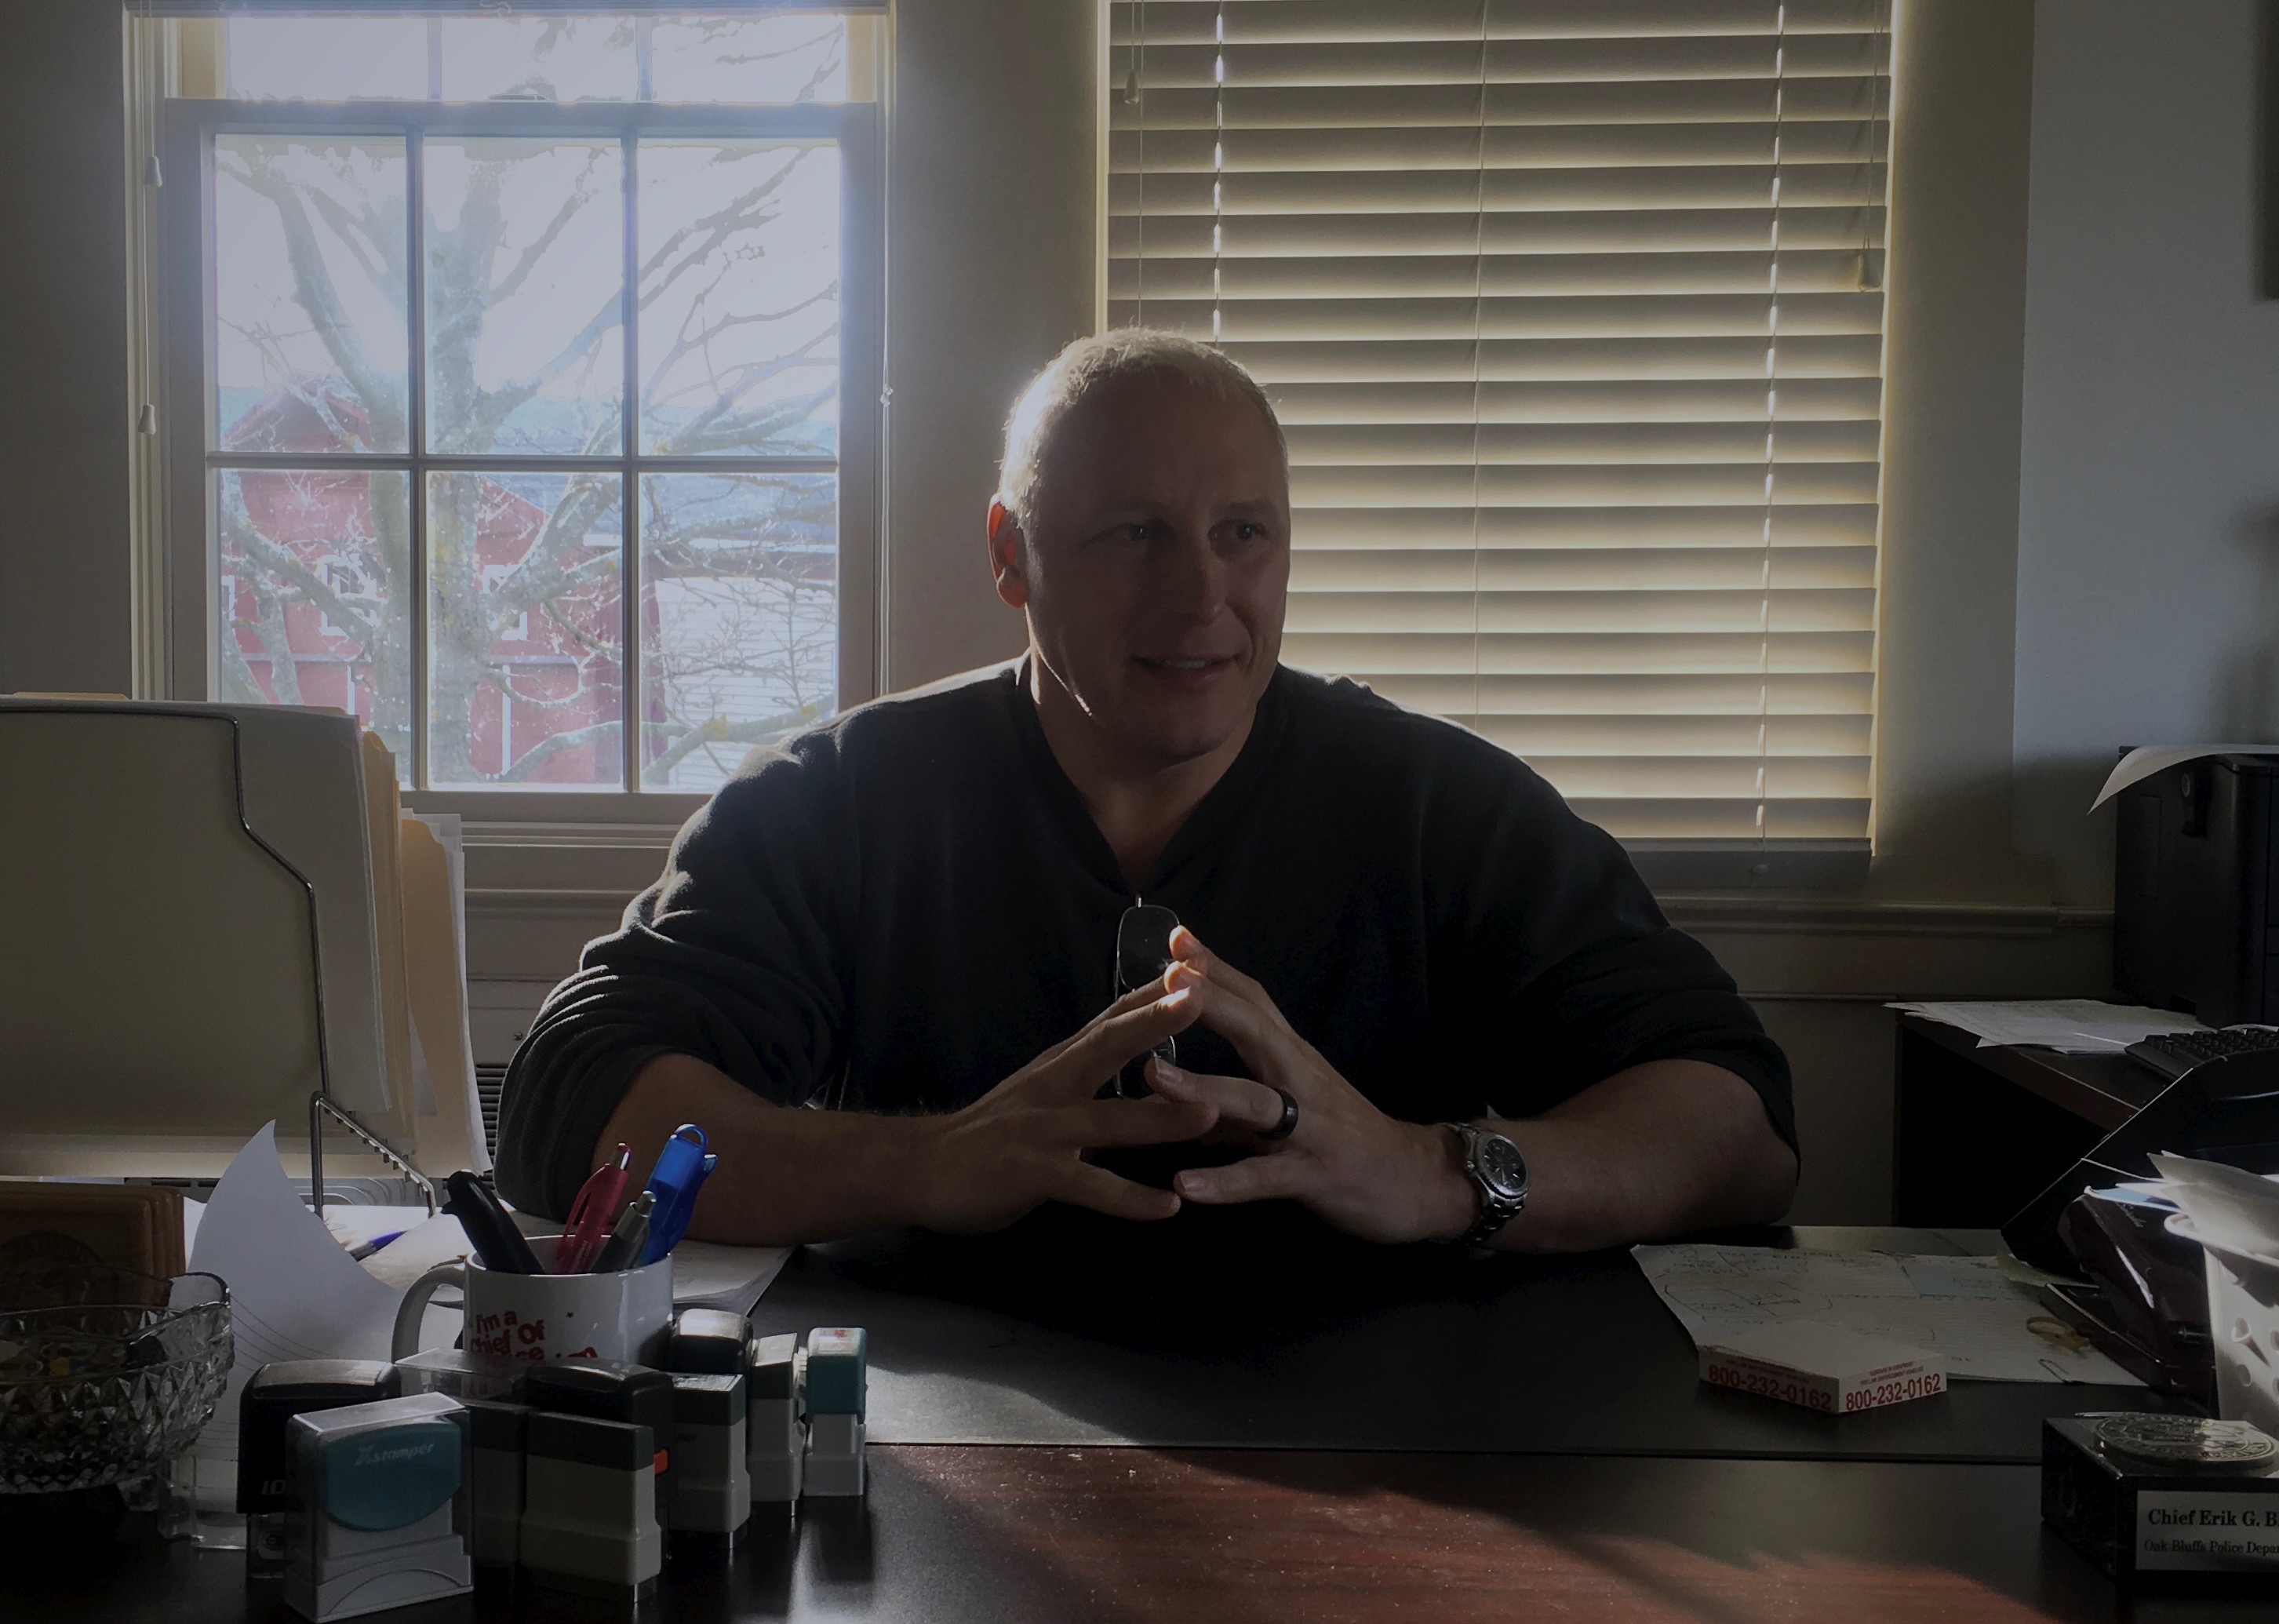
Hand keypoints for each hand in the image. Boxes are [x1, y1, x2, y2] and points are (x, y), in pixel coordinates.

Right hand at [910, 979, 1218, 1233]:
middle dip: (1156, 1020)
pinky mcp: (1031, 1172)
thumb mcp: (1047, 1087)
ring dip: (1161, 1117)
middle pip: (1109, 1044)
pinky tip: (1166, 1207)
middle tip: (1202, 996)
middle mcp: (1055, 1084)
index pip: (1114, 1015)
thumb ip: (1092, 1069)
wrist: (925, 1166)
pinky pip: (1088, 1186)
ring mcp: (1042, 1128)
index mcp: (1064, 1061)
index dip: (1154, 989)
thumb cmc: (996, 1129)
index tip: (1197, 961)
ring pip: (1108, 1119)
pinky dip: (1128, 1198)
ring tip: (1211, 1113)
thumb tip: (1147, 1051)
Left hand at [1142, 928, 1477, 1244]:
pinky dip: (1225, 1182)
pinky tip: (1184, 1185)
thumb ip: (1230, 1096)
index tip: (1176, 936)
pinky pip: (1264, 1178)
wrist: (1418, 1182)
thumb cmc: (1346, 1137)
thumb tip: (1167, 1087)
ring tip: (1152, 1074)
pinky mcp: (1313, 1176)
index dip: (1217, 970)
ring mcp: (1309, 1128)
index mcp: (1294, 1058)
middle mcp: (1301, 1081)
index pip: (1255, 1002)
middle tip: (1167, 977)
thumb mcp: (1291, 1104)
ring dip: (1202, 1086)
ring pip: (1254, 1101)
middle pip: (1256, 1030)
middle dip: (1212, 1002)